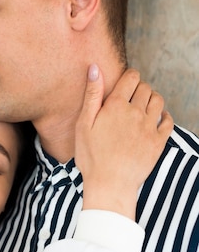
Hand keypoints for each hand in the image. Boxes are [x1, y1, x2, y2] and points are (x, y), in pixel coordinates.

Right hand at [75, 65, 173, 219]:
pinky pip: (168, 120)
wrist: (109, 183)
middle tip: (130, 97)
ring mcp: (149, 127)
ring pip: (158, 101)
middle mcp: (136, 112)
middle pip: (145, 88)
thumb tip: (95, 68)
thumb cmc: (91, 155)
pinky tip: (155, 120)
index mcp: (116, 105)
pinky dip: (164, 116)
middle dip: (139, 88)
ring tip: (142, 107)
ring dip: (151, 99)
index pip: (131, 77)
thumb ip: (92, 94)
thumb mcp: (83, 124)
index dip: (129, 77)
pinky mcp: (158, 141)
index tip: (124, 83)